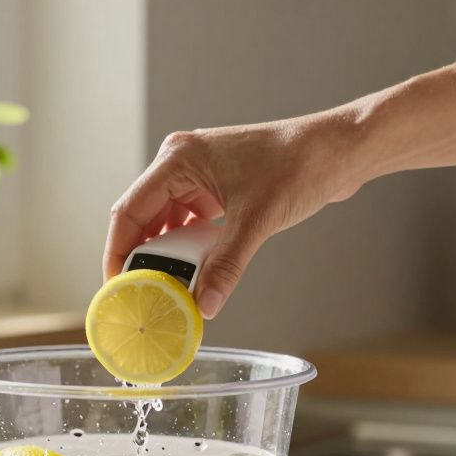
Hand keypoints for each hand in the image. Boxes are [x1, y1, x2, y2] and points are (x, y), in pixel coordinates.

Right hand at [104, 116, 362, 318]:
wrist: (339, 151)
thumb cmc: (300, 166)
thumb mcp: (256, 222)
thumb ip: (226, 266)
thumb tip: (204, 304)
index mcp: (179, 159)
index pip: (129, 211)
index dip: (118, 251)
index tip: (116, 285)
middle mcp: (182, 162)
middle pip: (143, 218)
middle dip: (143, 258)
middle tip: (144, 294)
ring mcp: (199, 174)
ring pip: (166, 222)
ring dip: (168, 255)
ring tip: (169, 288)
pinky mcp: (216, 186)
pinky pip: (188, 221)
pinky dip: (189, 247)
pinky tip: (195, 270)